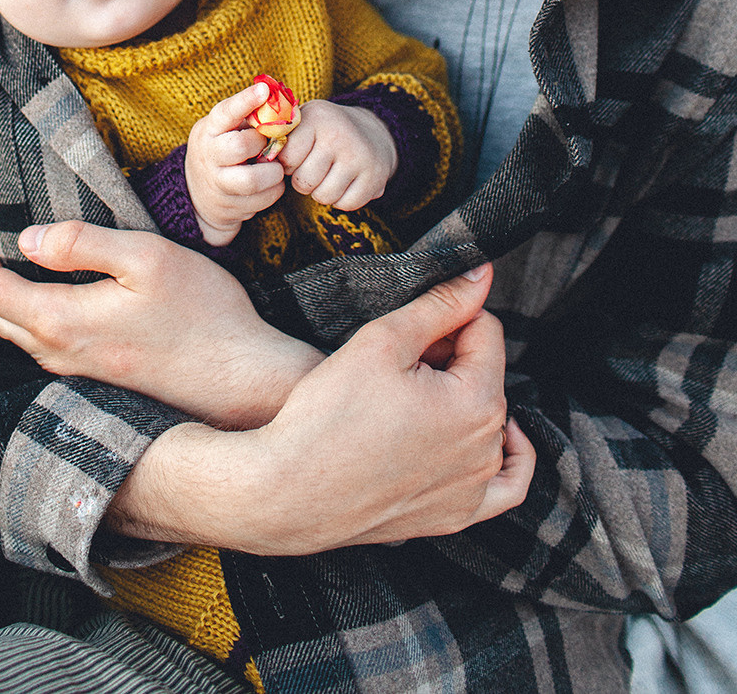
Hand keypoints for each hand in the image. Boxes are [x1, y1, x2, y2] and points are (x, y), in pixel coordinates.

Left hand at [0, 223, 321, 427]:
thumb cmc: (201, 312)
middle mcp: (59, 356)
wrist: (241, 380)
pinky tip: (67, 298)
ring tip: (33, 264)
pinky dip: (38, 321)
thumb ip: (82, 243)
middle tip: (5, 241)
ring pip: (20, 337)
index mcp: (61, 321)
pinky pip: (47, 351)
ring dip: (14, 300)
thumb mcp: (146, 258)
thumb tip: (26, 239)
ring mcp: (78, 375)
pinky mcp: (100, 382)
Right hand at [110, 264, 535, 551]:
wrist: (288, 492)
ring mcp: (473, 490)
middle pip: (485, 374)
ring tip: (406, 398)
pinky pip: (502, 486)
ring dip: (458, 399)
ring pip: (487, 420)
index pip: (486, 330)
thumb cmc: (328, 414)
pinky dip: (503, 457)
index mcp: (477, 402)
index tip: (409, 329)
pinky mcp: (455, 517)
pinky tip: (489, 439)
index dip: (446, 318)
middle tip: (396, 363)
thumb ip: (440, 304)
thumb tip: (481, 273)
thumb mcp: (382, 340)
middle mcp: (486, 450)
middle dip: (450, 358)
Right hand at [184, 81, 286, 243]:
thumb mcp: (224, 131)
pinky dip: (274, 192)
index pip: (225, 112)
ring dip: (272, 174)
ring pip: (251, 180)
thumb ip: (247, 120)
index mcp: (208, 130)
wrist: (197, 196)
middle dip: (261, 145)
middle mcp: (209, 156)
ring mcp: (216, 183)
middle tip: (267, 145)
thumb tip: (282, 104)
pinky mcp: (229, 207)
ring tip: (276, 169)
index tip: (265, 89)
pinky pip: (261, 200)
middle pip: (239, 146)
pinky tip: (271, 184)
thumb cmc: (222, 152)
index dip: (246, 100)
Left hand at [276, 99, 397, 209]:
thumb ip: (279, 136)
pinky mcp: (375, 176)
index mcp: (316, 117)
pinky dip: (342, 200)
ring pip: (323, 196)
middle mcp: (339, 134)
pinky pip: (345, 204)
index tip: (297, 156)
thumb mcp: (305, 121)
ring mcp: (359, 156)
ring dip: (322, 192)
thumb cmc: (326, 131)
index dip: (288, 163)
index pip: (286, 158)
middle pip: (303, 181)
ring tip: (329, 174)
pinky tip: (346, 182)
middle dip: (304, 181)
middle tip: (314, 168)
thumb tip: (258, 162)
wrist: (374, 131)